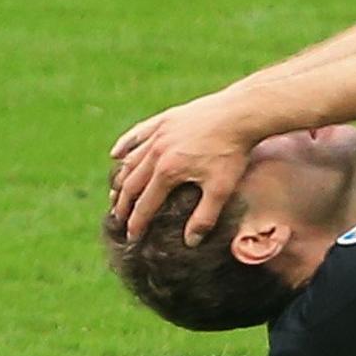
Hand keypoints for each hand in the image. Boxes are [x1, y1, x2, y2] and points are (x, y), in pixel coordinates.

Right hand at [109, 93, 253, 243]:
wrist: (240, 113)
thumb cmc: (232, 152)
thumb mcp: (221, 189)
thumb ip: (204, 218)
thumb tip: (190, 243)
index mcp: (167, 171)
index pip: (145, 204)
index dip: (137, 223)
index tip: (131, 237)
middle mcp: (156, 152)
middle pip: (131, 183)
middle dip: (123, 204)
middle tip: (118, 219)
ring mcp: (158, 133)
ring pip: (130, 160)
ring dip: (121, 179)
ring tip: (116, 194)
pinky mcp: (165, 119)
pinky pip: (137, 133)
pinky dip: (125, 145)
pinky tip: (116, 155)